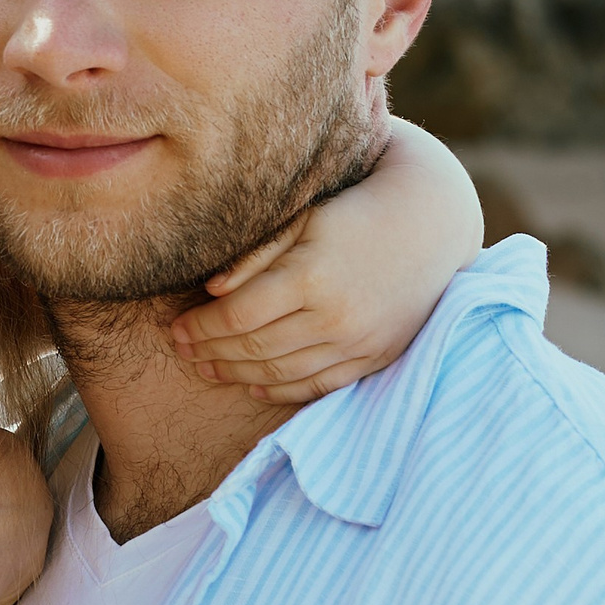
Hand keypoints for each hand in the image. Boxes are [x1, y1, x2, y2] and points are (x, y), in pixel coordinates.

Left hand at [167, 213, 363, 403]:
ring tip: (208, 370)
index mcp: (311, 276)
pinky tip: (254, 389)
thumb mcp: (303, 220)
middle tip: (182, 352)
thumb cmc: (354, 214)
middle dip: (212, 352)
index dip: (201, 326)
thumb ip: (256, 256)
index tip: (176, 329)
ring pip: (284, 372)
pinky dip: (283, 391)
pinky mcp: (376, 356)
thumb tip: (211, 290)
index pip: (239, 316)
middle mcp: (336, 316)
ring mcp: (359, 341)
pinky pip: (321, 384)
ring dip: (238, 376)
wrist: (429, 225)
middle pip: (256, 347)